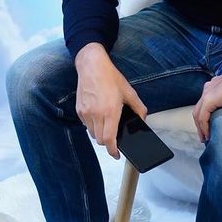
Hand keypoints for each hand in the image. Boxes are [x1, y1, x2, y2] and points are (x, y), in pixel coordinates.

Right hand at [74, 43, 147, 159]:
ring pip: (92, 133)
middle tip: (113, 138)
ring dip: (99, 134)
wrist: (92, 66)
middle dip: (107, 142)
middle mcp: (96, 114)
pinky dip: (92, 125)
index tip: (116, 154)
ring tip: (106, 125)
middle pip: (100, 140)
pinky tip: (98, 116)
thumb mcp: (129, 92)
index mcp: (110, 111)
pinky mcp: (79, 109)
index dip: (113, 151)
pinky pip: (85, 124)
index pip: (109, 139)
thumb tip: (142, 120)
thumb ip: (139, 108)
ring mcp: (86, 112)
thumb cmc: (110, 77)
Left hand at [192, 74, 221, 142]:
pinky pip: (202, 117)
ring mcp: (207, 94)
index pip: (206, 103)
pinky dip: (204, 127)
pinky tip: (208, 135)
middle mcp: (208, 89)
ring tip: (205, 138)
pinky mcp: (209, 100)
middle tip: (204, 136)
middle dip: (200, 124)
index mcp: (214, 85)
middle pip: (199, 109)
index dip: (206, 115)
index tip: (210, 126)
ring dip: (200, 128)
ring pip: (198, 114)